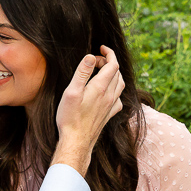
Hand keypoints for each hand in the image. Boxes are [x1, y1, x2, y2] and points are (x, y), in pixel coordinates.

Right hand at [51, 45, 123, 174]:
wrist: (76, 142)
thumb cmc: (70, 118)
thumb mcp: (72, 92)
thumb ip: (82, 73)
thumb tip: (91, 57)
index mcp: (101, 88)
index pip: (113, 64)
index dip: (109, 53)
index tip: (101, 48)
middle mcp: (110, 96)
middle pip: (117, 73)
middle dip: (109, 62)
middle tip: (95, 61)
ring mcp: (111, 106)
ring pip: (120, 85)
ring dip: (114, 74)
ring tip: (102, 72)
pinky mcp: (109, 115)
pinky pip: (118, 98)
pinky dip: (115, 89)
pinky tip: (107, 92)